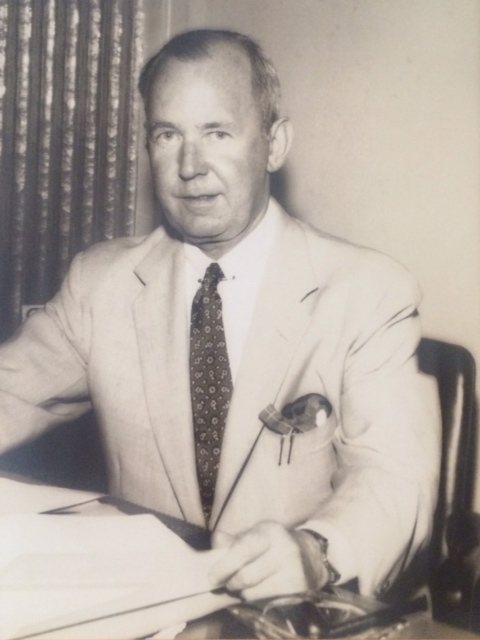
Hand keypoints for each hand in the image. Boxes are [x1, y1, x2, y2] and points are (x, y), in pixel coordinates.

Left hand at [209, 520, 328, 600]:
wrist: (310, 557)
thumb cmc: (273, 545)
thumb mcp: (255, 536)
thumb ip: (233, 541)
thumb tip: (216, 540)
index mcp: (270, 531)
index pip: (243, 549)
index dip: (225, 565)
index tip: (212, 577)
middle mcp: (285, 549)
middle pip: (246, 576)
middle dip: (231, 582)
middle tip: (228, 583)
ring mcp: (294, 571)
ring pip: (254, 592)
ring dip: (243, 592)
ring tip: (246, 585)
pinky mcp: (299, 591)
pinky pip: (265, 602)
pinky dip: (257, 599)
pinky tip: (261, 590)